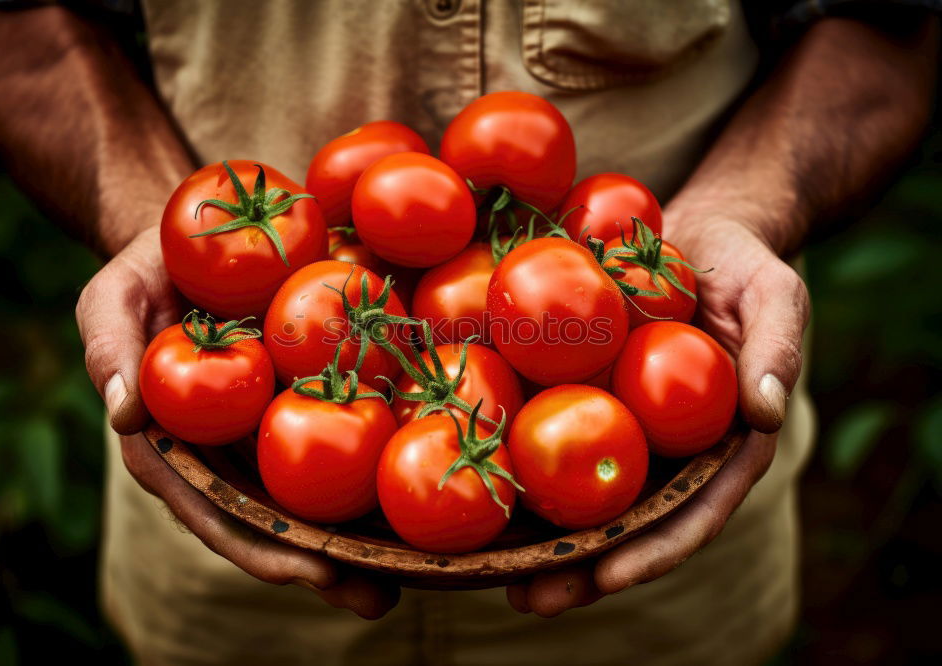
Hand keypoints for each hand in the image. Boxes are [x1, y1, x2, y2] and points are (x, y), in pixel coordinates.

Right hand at [76, 227, 399, 618]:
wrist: (197, 241)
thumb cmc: (144, 275)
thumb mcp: (111, 301)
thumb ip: (110, 351)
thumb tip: (124, 413)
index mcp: (176, 450)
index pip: (215, 514)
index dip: (260, 548)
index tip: (310, 573)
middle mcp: (227, 455)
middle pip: (275, 523)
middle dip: (324, 566)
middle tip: (378, 598)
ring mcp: (269, 432)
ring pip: (315, 496)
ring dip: (362, 536)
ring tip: (419, 572)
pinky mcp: (306, 398)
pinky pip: (343, 433)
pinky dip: (380, 462)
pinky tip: (429, 479)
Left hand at [506, 216, 809, 616]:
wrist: (700, 234)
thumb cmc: (747, 266)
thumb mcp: (775, 295)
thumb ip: (777, 350)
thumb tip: (766, 414)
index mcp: (721, 445)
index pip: (693, 513)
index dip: (653, 551)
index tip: (609, 580)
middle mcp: (669, 450)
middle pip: (627, 523)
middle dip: (582, 568)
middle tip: (528, 600)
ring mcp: (625, 428)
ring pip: (583, 494)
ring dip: (540, 537)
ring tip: (488, 573)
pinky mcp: (588, 396)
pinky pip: (552, 433)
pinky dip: (518, 462)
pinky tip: (473, 481)